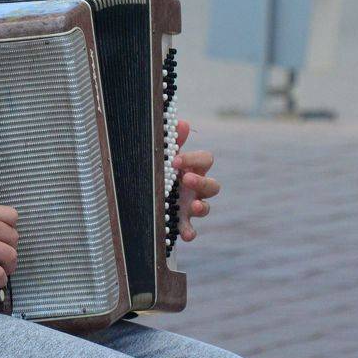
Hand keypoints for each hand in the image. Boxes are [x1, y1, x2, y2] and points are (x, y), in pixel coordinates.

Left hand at [172, 119, 219, 242]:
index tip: (175, 161)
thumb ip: (174, 141)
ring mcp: (192, 206)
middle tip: (185, 179)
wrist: (144, 195)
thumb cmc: (160, 170)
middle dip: (201, 182)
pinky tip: (186, 234)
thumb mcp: (165, 156)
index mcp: (194, 168)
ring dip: (202, 206)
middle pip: (213, 185)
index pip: (206, 160)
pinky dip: (190, 232)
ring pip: (206, 207)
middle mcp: (197, 188)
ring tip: (193, 205)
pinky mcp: (183, 223)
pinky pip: (192, 229)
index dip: (194, 159)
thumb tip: (183, 122)